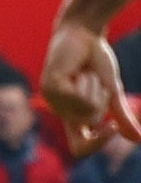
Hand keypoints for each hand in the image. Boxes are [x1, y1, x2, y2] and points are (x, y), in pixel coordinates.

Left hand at [44, 14, 137, 151]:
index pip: (79, 148)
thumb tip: (137, 140)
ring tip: (83, 72)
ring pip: (87, 111)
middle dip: (102, 99)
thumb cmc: (95, 61)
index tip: (113, 128)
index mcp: (73, 117)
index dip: (97, 144)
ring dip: (95, 88)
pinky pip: (79, 98)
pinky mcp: (51, 87)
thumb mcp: (112, 92)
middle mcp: (60, 112)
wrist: (86, 34)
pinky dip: (87, 83)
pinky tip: (77, 69)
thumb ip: (121, 116)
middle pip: (92, 122)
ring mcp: (52, 100)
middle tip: (92, 79)